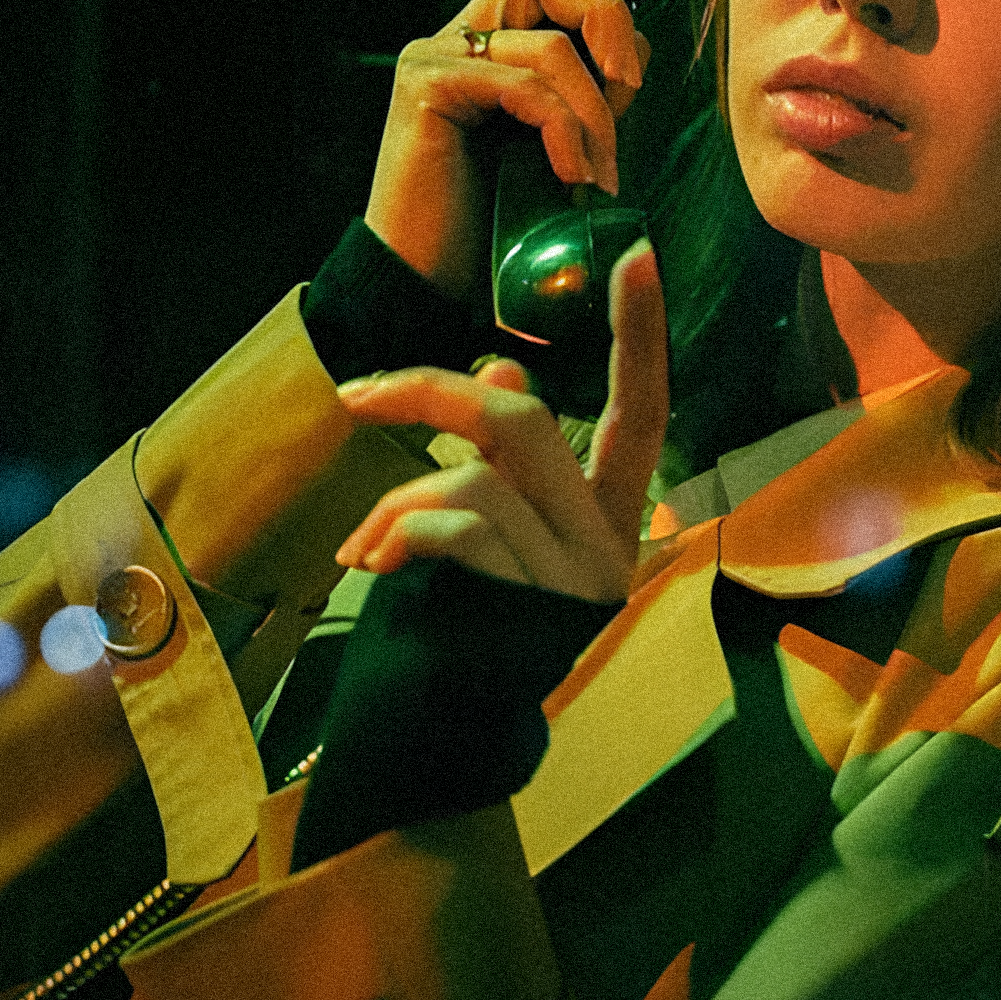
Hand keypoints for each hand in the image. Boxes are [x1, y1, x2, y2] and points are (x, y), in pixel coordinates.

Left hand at [332, 240, 667, 605]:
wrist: (441, 749)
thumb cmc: (457, 639)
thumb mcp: (485, 540)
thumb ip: (501, 462)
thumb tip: (497, 370)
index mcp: (607, 519)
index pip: (643, 409)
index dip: (640, 333)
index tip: (636, 250)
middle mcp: (607, 545)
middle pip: (523, 419)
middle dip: (428, 393)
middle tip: (357, 396)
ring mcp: (574, 580)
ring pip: (475, 473)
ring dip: (397, 498)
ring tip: (365, 548)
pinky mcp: (531, 609)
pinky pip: (460, 525)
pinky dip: (401, 532)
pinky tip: (376, 566)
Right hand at [366, 0, 654, 295]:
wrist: (428, 287)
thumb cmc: (498, 231)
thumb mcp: (559, 150)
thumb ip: (588, 98)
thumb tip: (636, 62)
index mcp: (492, 42)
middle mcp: (459, 36)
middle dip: (607, 19)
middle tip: (631, 87)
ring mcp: (437, 58)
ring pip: (544, 33)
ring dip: (594, 107)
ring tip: (598, 171)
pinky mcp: (426, 89)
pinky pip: (523, 82)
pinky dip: (564, 129)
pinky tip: (571, 175)